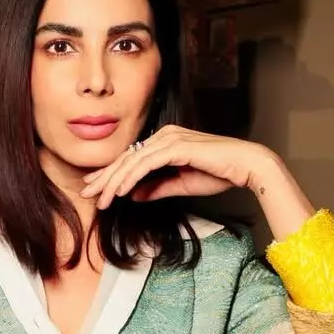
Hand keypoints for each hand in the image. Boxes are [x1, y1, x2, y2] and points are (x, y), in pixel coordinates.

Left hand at [80, 125, 275, 209]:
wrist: (247, 166)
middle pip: (127, 157)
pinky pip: (146, 163)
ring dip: (114, 181)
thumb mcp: (182, 185)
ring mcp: (170, 139)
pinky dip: (131, 177)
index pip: (132, 158)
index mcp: (166, 141)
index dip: (112, 174)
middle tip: (87, 191)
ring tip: (101, 198)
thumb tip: (134, 196)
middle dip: (105, 176)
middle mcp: (165, 136)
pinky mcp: (176, 146)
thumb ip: (157, 188)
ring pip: (132, 161)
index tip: (96, 188)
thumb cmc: (220, 173)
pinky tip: (120, 190)